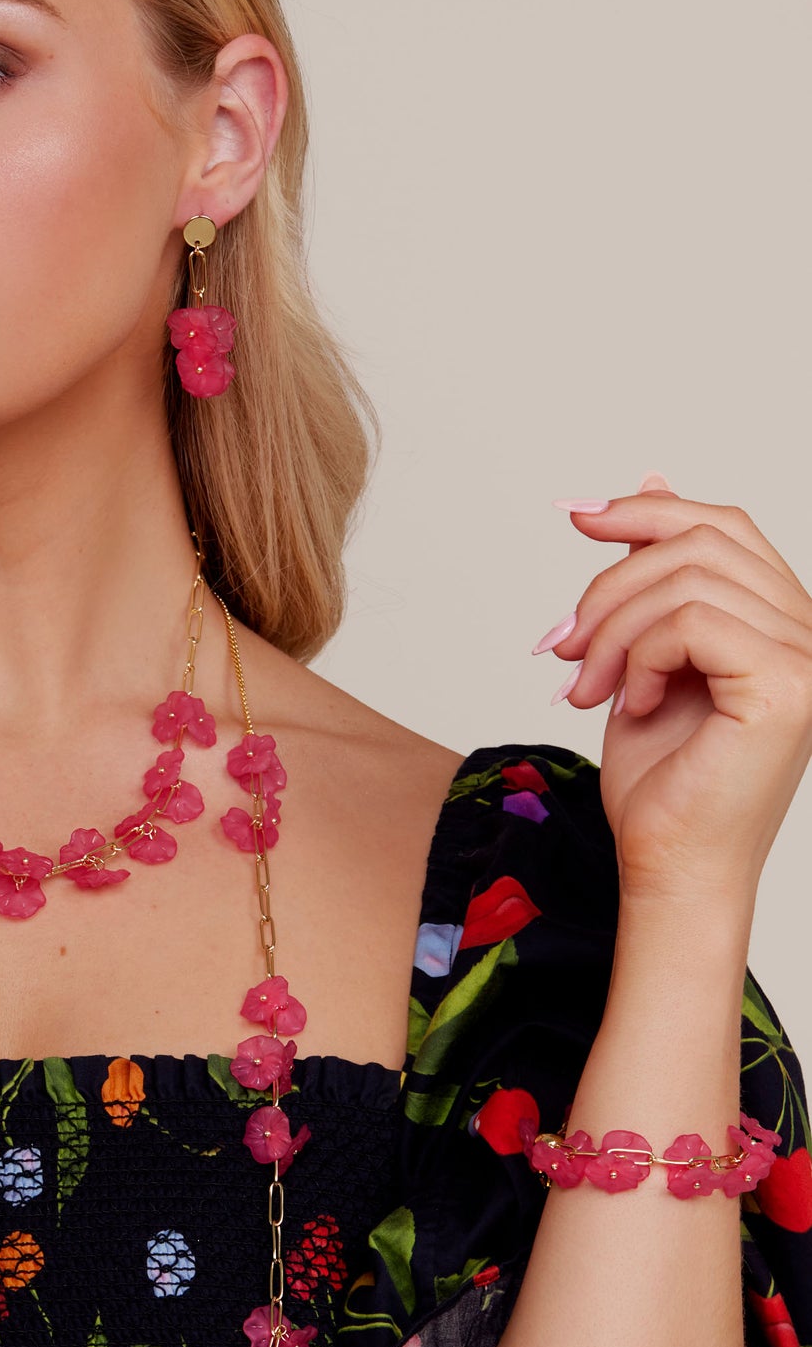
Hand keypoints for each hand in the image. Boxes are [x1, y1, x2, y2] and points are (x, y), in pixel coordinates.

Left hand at [540, 474, 811, 910]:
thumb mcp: (642, 656)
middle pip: (699, 542)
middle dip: (609, 585)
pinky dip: (639, 656)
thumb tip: (650, 481)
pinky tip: (629, 704)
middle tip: (560, 647)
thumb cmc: (660, 783)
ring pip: (686, 579)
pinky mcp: (788, 685)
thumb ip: (655, 578)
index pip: (722, 526)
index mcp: (782, 620)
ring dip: (610, 630)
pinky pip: (692, 621)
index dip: (647, 509)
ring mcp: (808, 658)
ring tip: (582, 687)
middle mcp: (809, 632)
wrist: (668, 865)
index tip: (576, 518)